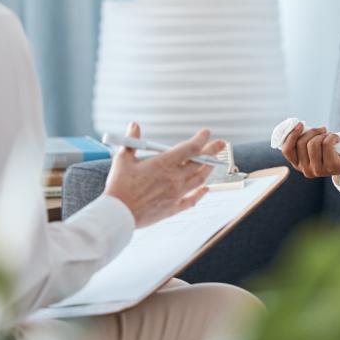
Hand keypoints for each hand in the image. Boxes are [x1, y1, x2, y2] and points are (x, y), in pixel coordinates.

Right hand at [104, 122, 224, 227]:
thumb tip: (134, 125)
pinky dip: (201, 194)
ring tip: (214, 163)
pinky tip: (206, 189)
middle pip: (200, 162)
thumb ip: (132, 141)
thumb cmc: (119, 186)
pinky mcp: (172, 208)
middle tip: (221, 144)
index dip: (201, 139)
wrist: (118, 214)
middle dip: (212, 151)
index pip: (190, 148)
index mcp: (163, 164)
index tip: (207, 132)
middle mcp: (174, 178)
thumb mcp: (122, 159)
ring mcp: (176, 194)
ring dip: (208, 169)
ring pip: (199, 179)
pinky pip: (192, 200)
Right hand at [281, 122, 339, 185]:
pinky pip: (327, 143)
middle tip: (322, 129)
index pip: (287, 150)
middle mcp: (306, 170)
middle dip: (312, 131)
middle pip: (301, 143)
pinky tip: (337, 138)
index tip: (300, 124)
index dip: (291, 135)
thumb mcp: (314, 146)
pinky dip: (333, 136)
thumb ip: (304, 139)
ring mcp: (318, 170)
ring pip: (313, 143)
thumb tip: (297, 125)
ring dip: (322, 134)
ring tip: (329, 135)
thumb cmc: (330, 151)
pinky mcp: (331, 166)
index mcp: (298, 165)